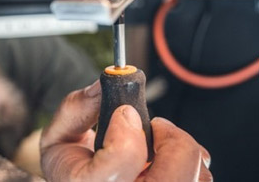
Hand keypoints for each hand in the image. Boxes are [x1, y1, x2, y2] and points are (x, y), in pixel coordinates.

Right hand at [40, 81, 211, 181]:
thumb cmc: (68, 170)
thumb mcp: (57, 138)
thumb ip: (77, 108)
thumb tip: (104, 86)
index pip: (121, 160)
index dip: (127, 127)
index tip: (124, 111)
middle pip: (174, 175)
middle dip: (171, 139)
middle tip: (155, 126)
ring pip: (194, 176)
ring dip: (180, 149)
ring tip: (157, 144)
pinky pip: (200, 179)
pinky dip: (191, 162)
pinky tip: (166, 158)